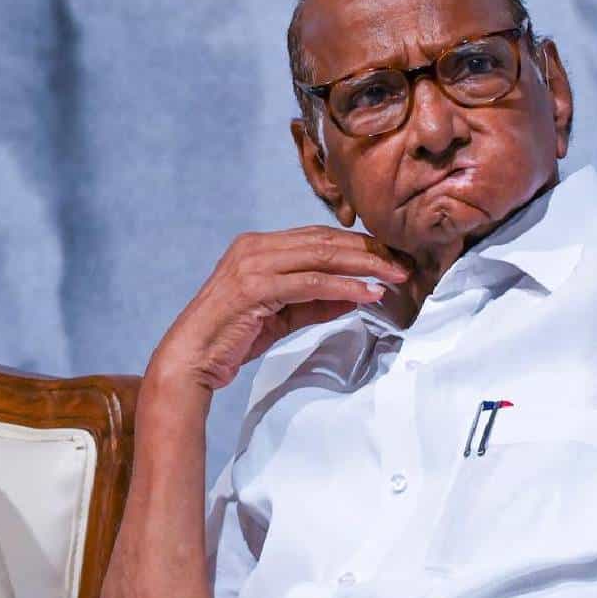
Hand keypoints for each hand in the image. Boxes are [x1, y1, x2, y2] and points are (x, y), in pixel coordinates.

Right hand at [148, 225, 411, 389]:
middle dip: (370, 252)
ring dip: (364, 266)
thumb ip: (319, 301)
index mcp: (260, 245)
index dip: (359, 246)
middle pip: (326, 241)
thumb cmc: (235, 337)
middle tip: (405, 264)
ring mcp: (253, 263)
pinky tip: (368, 293)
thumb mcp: (285, 315)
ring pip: (322, 256)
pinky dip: (344, 286)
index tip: (392, 257)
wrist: (191, 359)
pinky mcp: (255, 287)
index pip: (320, 237)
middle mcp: (256, 246)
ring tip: (395, 277)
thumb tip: (361, 293)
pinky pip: (311, 282)